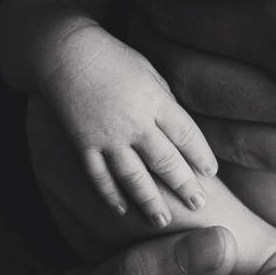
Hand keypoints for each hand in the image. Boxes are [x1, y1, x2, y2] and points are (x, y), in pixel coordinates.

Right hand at [42, 27, 218, 226]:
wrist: (64, 53)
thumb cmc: (112, 58)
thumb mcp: (149, 72)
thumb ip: (165, 101)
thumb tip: (179, 130)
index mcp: (155, 100)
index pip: (186, 134)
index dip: (201, 156)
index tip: (211, 174)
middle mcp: (134, 123)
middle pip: (165, 161)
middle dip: (184, 186)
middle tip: (199, 205)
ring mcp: (107, 137)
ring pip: (133, 177)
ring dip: (150, 201)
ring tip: (162, 221)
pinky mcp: (83, 144)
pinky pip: (99, 176)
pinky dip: (110, 195)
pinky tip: (122, 210)